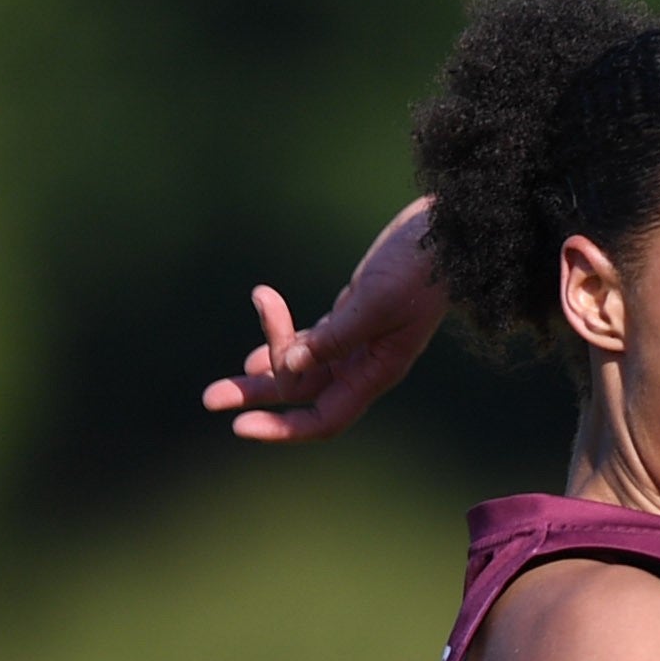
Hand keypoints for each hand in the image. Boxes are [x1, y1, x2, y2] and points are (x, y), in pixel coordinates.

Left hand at [202, 200, 445, 442]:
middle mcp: (365, 366)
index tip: (239, 425)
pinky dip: (281, 341)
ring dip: (263, 369)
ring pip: (302, 369)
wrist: (450, 233)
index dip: (282, 427)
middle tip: (209, 398)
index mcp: (377, 371)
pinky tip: (252, 350)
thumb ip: (335, 335)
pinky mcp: (351, 317)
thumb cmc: (420, 267)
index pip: (324, 418)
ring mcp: (357, 342)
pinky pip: (309, 343)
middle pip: (303, 396)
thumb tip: (290, 366)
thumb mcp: (376, 301)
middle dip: (256, 396)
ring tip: (223, 382)